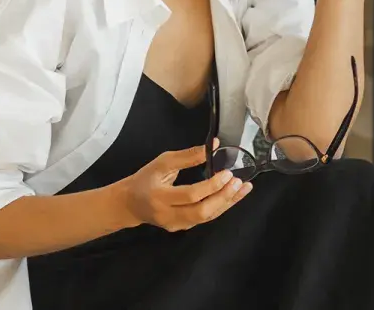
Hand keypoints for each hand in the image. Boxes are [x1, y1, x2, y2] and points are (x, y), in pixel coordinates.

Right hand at [114, 145, 250, 231]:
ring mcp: (175, 224)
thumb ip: (188, 155)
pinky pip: (204, 219)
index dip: (211, 186)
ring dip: (227, 203)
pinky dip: (221, 207)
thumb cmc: (146, 179)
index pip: (190, 195)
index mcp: (159, 196)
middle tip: (238, 182)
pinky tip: (233, 196)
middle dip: (223, 198)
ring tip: (243, 188)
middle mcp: (167, 214)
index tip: (227, 173)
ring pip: (205, 218)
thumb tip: (214, 146)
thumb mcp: (163, 162)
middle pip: (201, 212)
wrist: (130, 204)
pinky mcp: (182, 227)